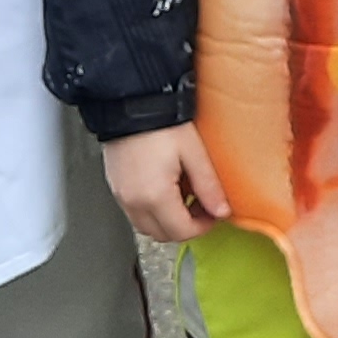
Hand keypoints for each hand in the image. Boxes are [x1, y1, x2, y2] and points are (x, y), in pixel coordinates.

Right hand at [102, 123, 231, 243]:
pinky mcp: (116, 187)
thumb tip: (222, 211)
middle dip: (185, 226)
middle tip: (201, 207)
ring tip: (183, 197)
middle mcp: (133, 201)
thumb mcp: (194, 153)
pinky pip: (135, 213)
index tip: (214, 213)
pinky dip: (152, 211)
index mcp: (155, 196)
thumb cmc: (161, 123)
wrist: (131, 103)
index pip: (182, 231)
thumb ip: (209, 186)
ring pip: (147, 227)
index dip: (203, 227)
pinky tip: (164, 190)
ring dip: (167, 221)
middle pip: (163, 235)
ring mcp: (121, 196)